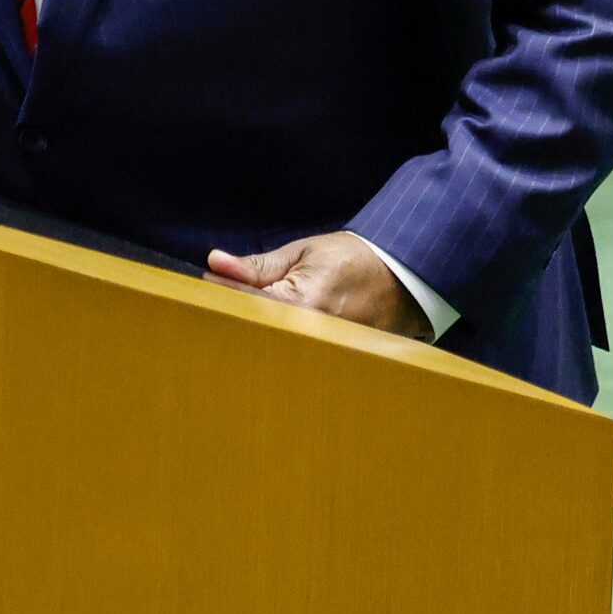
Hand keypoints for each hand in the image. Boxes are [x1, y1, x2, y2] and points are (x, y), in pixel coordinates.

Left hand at [206, 233, 432, 339]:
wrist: (405, 278)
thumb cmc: (353, 259)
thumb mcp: (303, 253)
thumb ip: (258, 265)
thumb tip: (216, 263)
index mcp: (303, 301)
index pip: (246, 302)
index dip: (222, 293)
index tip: (207, 284)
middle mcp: (313, 332)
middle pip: (257, 331)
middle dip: (236, 320)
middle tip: (217, 311)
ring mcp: (325, 350)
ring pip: (275, 346)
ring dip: (256, 336)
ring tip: (243, 326)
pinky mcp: (334, 361)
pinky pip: (297, 355)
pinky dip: (280, 347)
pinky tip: (268, 342)